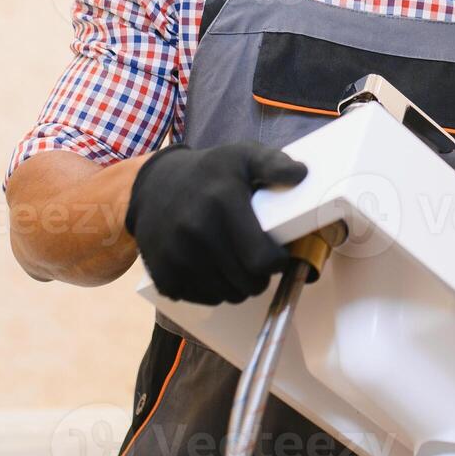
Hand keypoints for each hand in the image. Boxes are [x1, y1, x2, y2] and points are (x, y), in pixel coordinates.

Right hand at [124, 140, 308, 304]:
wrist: (153, 186)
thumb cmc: (208, 173)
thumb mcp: (242, 156)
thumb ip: (274, 163)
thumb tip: (301, 174)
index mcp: (222, 202)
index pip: (261, 259)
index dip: (277, 262)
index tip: (278, 253)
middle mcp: (196, 231)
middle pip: (248, 283)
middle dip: (261, 275)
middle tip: (258, 258)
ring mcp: (176, 256)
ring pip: (228, 295)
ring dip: (239, 285)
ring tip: (237, 261)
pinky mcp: (164, 275)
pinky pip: (205, 299)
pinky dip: (215, 290)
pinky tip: (214, 266)